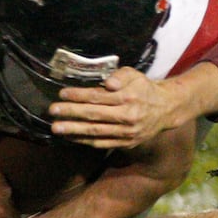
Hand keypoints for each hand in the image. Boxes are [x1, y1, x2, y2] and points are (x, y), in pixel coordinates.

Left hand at [48, 66, 177, 147]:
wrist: (165, 109)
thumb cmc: (144, 88)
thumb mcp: (135, 75)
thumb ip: (121, 76)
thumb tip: (108, 83)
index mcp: (128, 98)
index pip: (98, 97)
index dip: (78, 95)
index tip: (62, 93)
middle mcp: (127, 117)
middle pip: (94, 115)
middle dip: (71, 113)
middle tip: (53, 111)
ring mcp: (126, 133)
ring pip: (95, 132)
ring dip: (73, 130)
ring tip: (56, 127)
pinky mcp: (125, 143)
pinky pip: (102, 143)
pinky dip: (85, 141)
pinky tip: (71, 137)